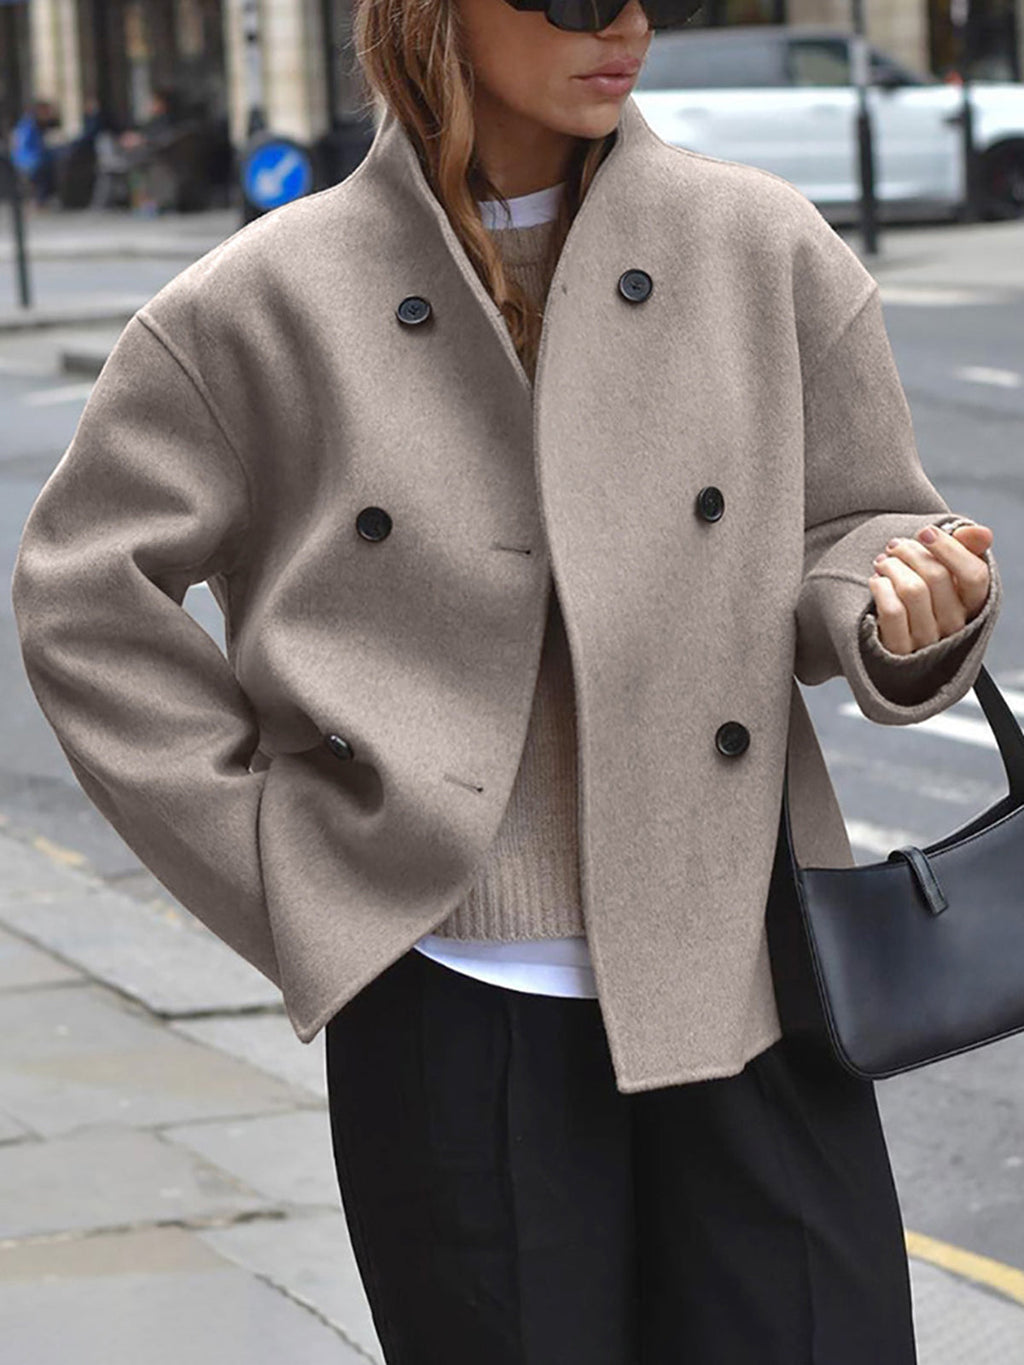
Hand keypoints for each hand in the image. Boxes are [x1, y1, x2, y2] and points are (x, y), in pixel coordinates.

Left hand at [868, 523, 992, 655]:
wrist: (889, 634)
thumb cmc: (923, 594)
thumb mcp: (947, 570)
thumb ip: (965, 549)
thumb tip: (978, 532)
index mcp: (973, 604)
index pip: (974, 574)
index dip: (949, 548)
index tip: (925, 533)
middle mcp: (955, 624)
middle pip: (937, 576)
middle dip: (910, 551)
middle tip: (894, 546)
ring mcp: (928, 639)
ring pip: (912, 590)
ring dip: (892, 566)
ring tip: (883, 562)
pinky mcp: (900, 648)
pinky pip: (892, 610)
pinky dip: (880, 587)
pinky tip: (876, 581)